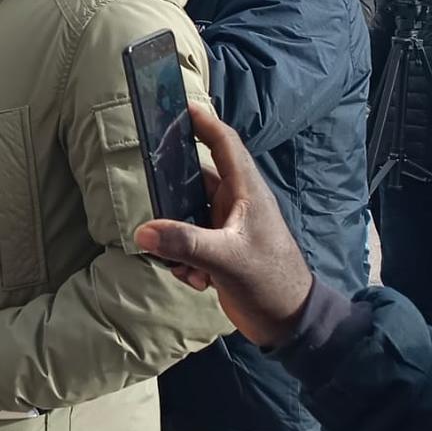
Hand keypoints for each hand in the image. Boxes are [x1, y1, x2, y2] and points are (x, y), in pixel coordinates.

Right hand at [134, 103, 312, 347]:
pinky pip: (189, 244)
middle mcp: (237, 205)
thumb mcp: (226, 259)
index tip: (180, 106)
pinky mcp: (221, 253)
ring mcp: (228, 229)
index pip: (224, 144)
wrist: (289, 324)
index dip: (204, 122)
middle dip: (172, 195)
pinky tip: (195, 281)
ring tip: (182, 263)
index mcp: (247, 192)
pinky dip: (184, 260)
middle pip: (196, 181)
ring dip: (177, 238)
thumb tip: (142, 233)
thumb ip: (184, 243)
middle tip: (151, 200)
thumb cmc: (270, 280)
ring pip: (187, 217)